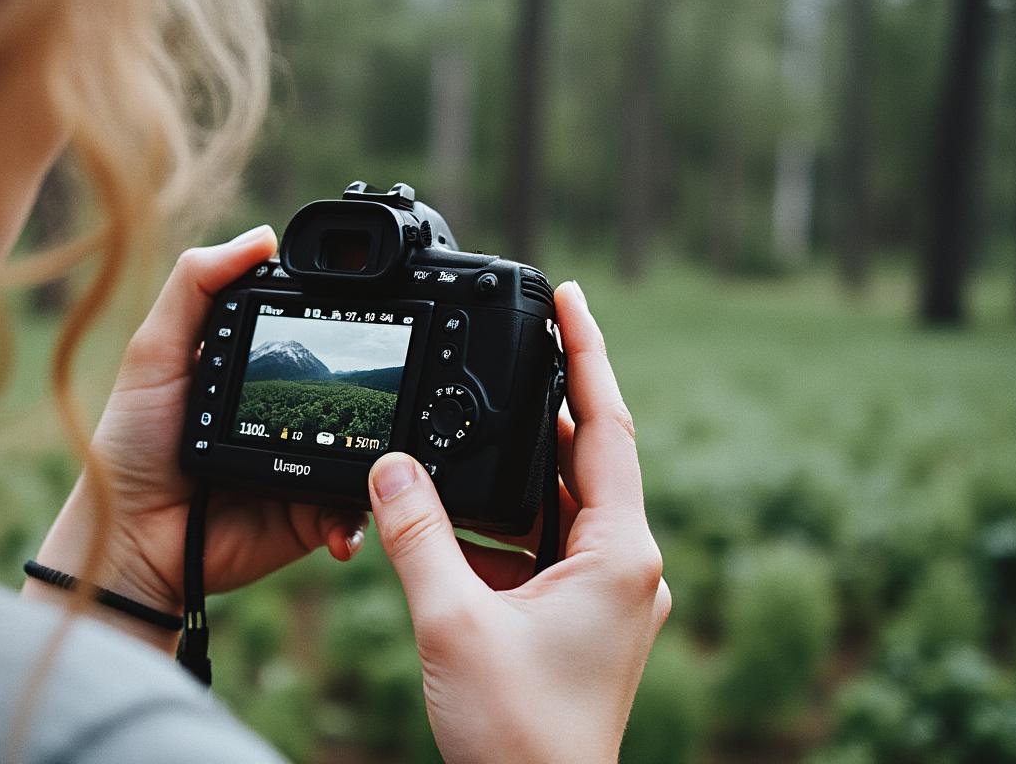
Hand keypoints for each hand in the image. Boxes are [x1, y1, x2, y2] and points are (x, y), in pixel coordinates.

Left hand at [26, 226, 366, 649]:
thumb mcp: (155, 352)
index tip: (376, 303)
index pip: (312, 330)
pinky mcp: (310, 514)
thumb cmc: (131, 444)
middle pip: (347, 389)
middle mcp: (286, 411)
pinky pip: (353, 509)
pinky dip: (357, 515)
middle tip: (397, 385)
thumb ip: (196, 287)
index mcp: (254, 367)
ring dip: (382, 454)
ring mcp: (304, 462)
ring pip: (366, 450)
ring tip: (382, 456)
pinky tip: (343, 517)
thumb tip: (262, 237)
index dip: (342, 317)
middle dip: (382, 390)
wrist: (130, 538)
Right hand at [367, 281, 669, 762]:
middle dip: (546, 404)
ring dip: (518, 470)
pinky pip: (547, 545)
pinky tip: (459, 514)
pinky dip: (506, 522)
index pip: (608, 427)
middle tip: (512, 345)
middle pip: (587, 459)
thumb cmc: (515, 734)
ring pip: (562, 505)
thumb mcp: (452, 620)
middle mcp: (627, 567)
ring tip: (469, 428)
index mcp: (620, 554)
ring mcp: (609, 594)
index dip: (589, 354)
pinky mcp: (584, 618)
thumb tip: (389, 465)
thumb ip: (416, 534)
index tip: (572, 295)